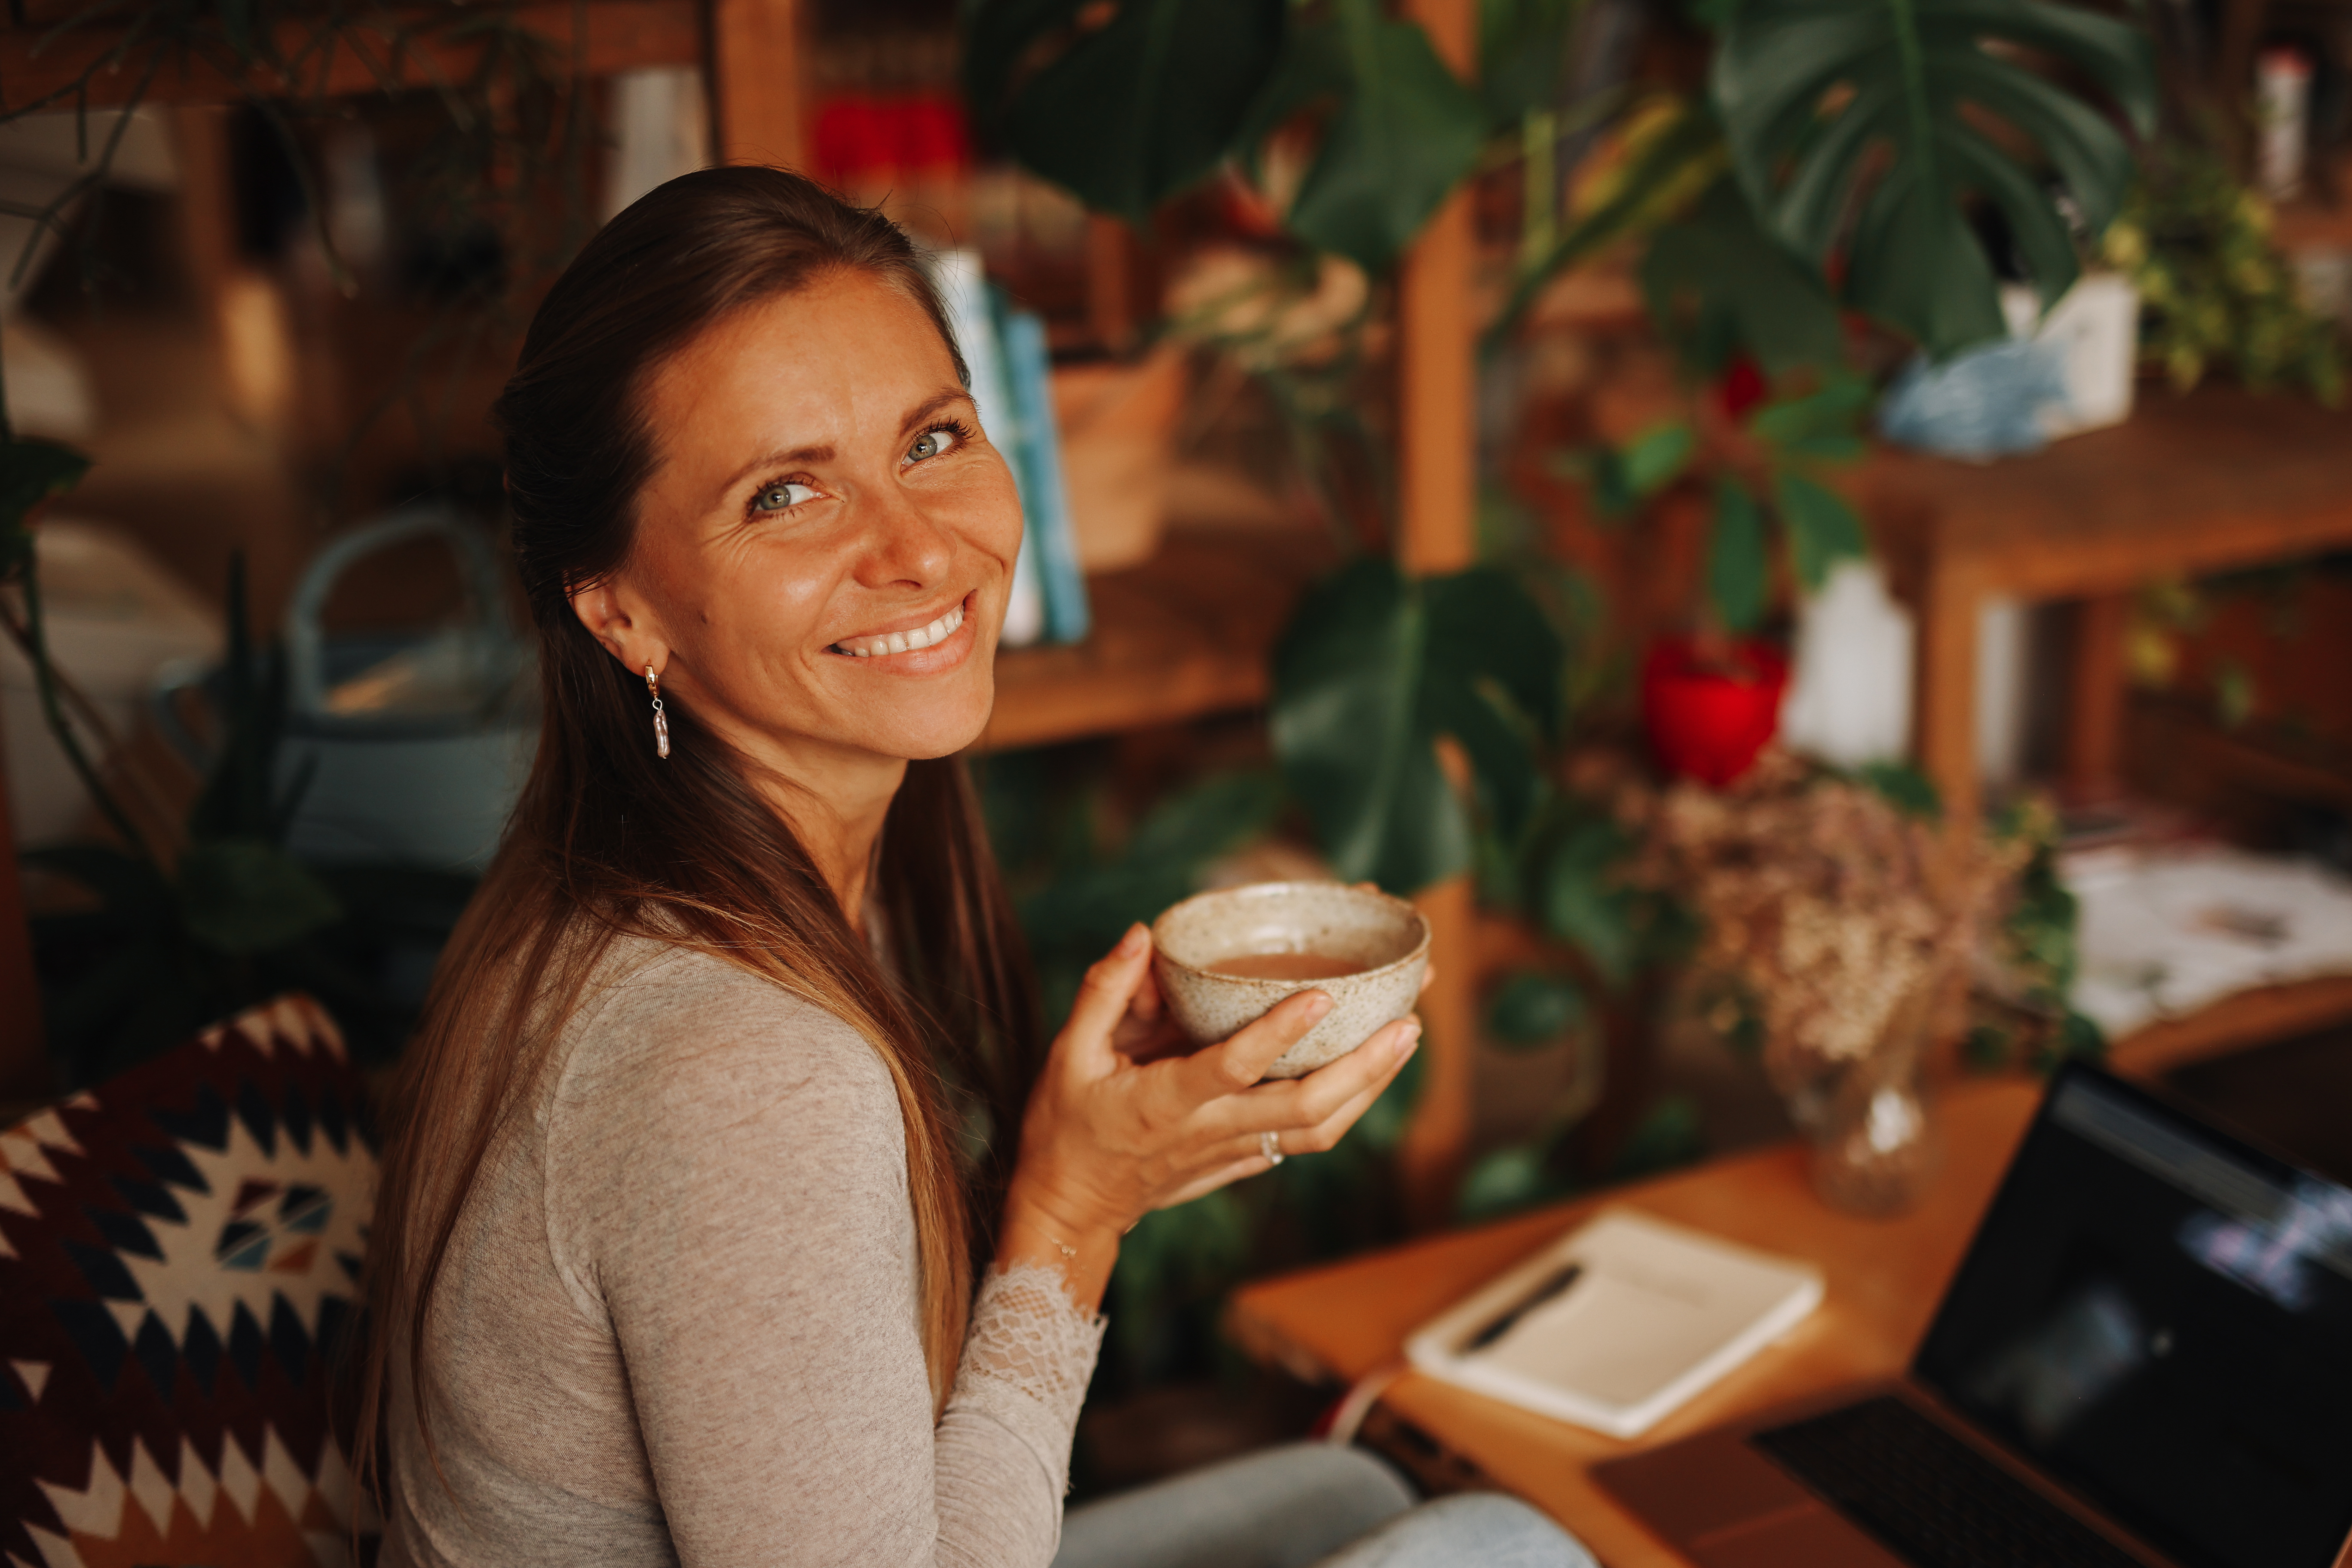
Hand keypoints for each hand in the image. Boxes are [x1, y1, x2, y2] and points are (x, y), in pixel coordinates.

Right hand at [998, 923, 1420, 1305]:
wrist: (1071, 1209)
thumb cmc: (1066, 1128)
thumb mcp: (1069, 1056)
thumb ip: (1104, 992)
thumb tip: (1140, 934)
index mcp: (1167, 1101)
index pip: (1234, 1067)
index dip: (1279, 1033)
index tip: (1322, 996)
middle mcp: (1212, 1129)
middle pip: (1305, 1108)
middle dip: (1363, 1067)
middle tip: (1408, 1021)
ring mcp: (1233, 1151)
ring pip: (1320, 1130)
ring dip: (1370, 1086)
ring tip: (1408, 1037)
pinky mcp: (1242, 1161)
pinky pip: (1307, 1138)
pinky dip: (1347, 1106)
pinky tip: (1373, 1072)